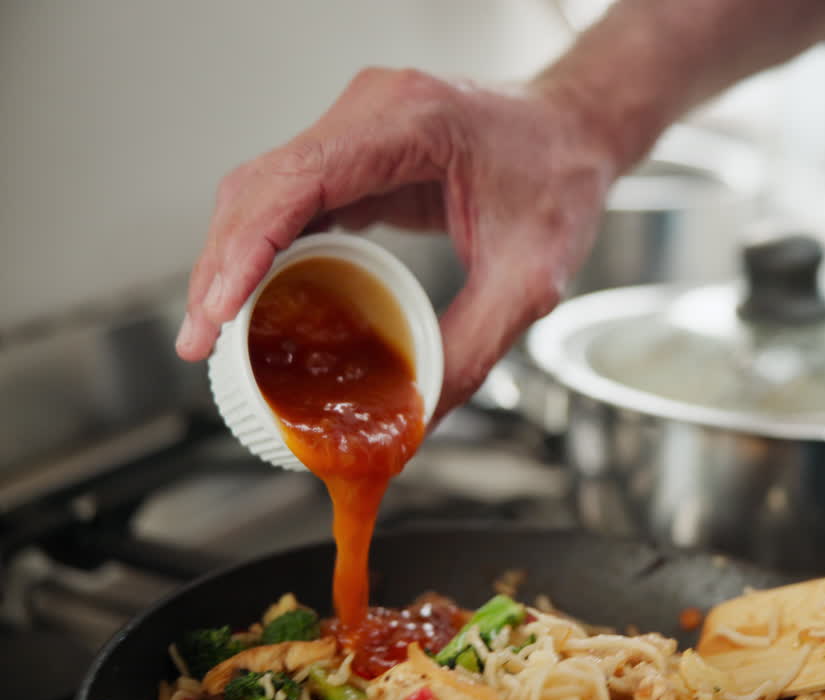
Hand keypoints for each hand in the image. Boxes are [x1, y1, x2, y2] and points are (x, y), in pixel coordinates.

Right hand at [175, 68, 617, 421]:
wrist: (578, 132)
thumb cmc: (562, 180)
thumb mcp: (529, 278)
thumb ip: (472, 350)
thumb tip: (412, 420)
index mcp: (412, 122)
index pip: (299, 178)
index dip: (245, 247)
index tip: (216, 311)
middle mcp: (372, 110)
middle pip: (261, 184)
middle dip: (222, 265)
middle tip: (201, 342)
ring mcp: (359, 126)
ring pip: (264, 189)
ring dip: (233, 258)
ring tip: (215, 331)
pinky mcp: (357, 149)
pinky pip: (292, 196)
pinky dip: (266, 248)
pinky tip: (254, 298)